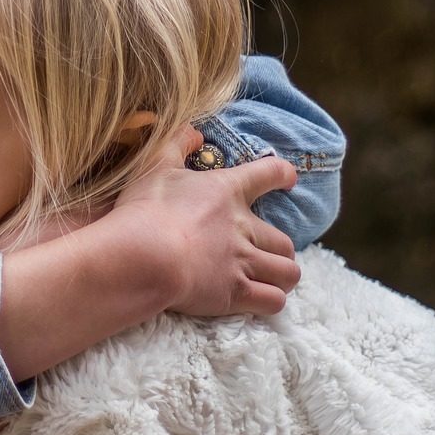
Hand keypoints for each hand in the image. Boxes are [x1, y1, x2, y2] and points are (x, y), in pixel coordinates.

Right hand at [110, 126, 300, 316]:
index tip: (289, 178)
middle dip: (280, 249)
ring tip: (272, 280)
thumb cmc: (147, 209)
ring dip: (282, 277)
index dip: (282, 174)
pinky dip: (272, 301)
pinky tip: (262, 302)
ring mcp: (243, 262)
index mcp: (227, 191)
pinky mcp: (236, 293)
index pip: (268, 174)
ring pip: (288, 273)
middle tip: (267, 254)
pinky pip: (273, 301)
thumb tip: (194, 131)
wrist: (145, 256)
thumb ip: (176, 143)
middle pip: (285, 241)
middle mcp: (243, 227)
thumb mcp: (155, 165)